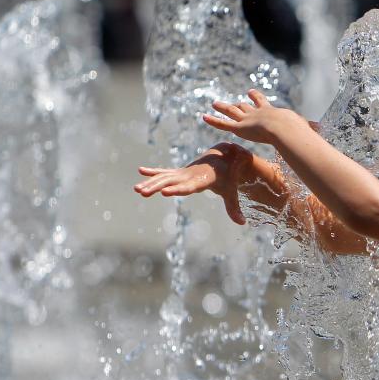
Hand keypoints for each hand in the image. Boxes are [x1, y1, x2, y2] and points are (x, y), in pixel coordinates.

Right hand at [133, 143, 252, 223]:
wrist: (225, 156)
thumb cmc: (228, 176)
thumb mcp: (231, 191)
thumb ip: (234, 207)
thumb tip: (242, 223)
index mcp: (202, 179)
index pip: (189, 186)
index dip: (177, 189)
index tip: (165, 192)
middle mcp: (190, 175)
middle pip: (171, 182)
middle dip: (157, 187)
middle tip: (142, 192)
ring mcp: (184, 173)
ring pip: (165, 177)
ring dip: (151, 183)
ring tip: (136, 189)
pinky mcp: (180, 173)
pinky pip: (165, 172)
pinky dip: (154, 172)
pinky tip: (141, 171)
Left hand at [203, 89, 305, 144]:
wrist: (284, 128)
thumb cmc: (295, 130)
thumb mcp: (302, 131)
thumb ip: (307, 134)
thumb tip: (319, 141)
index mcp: (272, 112)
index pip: (263, 104)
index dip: (257, 99)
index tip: (252, 92)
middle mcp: (258, 113)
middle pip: (247, 106)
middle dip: (242, 103)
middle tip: (237, 99)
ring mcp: (247, 119)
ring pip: (232, 112)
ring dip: (223, 107)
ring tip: (214, 103)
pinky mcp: (239, 127)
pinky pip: (223, 124)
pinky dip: (213, 120)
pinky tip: (203, 116)